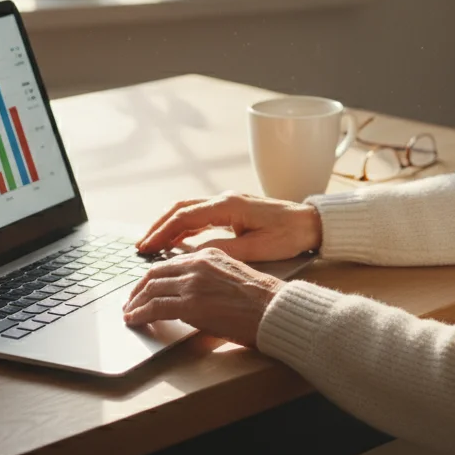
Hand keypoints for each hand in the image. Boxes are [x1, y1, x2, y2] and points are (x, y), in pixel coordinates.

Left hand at [121, 248, 282, 346]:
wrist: (273, 309)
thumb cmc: (261, 299)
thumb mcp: (233, 275)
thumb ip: (210, 277)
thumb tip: (194, 293)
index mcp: (208, 254)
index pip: (171, 263)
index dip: (153, 276)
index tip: (146, 286)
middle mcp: (197, 264)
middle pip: (155, 273)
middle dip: (139, 288)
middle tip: (131, 300)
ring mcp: (191, 284)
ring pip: (151, 289)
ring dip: (136, 302)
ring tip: (130, 313)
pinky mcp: (189, 305)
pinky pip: (154, 308)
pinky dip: (140, 314)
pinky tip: (134, 320)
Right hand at [135, 191, 322, 261]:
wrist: (312, 224)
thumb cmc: (290, 235)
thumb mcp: (257, 249)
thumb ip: (223, 251)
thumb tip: (193, 255)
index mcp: (228, 205)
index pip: (185, 217)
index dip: (162, 233)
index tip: (147, 247)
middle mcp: (225, 199)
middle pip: (180, 209)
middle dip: (158, 226)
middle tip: (142, 246)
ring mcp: (228, 202)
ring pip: (188, 210)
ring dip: (168, 225)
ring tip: (153, 244)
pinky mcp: (233, 209)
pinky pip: (200, 215)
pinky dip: (183, 226)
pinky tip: (176, 240)